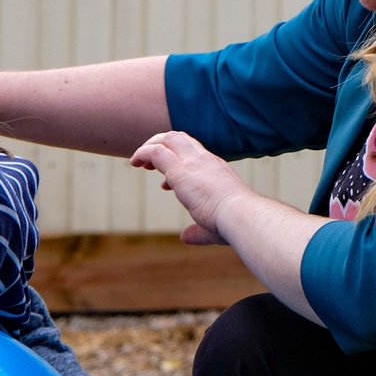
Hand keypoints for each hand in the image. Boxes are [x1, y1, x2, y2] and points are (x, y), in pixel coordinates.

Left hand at [130, 131, 253, 245]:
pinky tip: (134, 162)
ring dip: (149, 146)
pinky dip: (142, 153)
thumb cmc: (233, 222)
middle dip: (162, 144)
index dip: (177, 162)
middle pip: (180, 138)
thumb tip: (185, 237)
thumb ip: (198, 232)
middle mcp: (204, 160)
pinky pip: (156, 152)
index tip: (166, 183)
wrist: (241, 214)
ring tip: (137, 160)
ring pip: (167, 139)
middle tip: (147, 162)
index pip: (194, 154)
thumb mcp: (212, 227)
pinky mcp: (179, 170)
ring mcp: (192, 162)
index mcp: (216, 169)